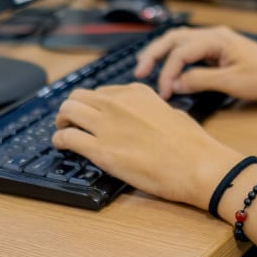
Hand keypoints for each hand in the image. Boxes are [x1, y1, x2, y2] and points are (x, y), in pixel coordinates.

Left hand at [51, 83, 241, 207]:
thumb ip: (150, 110)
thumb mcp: (171, 112)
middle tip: (71, 121)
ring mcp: (107, 125)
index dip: (94, 104)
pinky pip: (67, 137)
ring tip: (63, 130)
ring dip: (62, 120)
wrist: (197, 165)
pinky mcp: (101, 150)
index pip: (102, 91)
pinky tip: (61, 145)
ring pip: (67, 110)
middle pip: (78, 96)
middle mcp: (118, 103)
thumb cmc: (191, 144)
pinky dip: (59, 140)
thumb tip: (143, 118)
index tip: (92, 114)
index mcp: (136, 92)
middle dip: (72, 108)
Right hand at [132, 26, 256, 102]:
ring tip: (146, 66)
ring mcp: (218, 41)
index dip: (167, 73)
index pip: (181, 52)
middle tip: (139, 72)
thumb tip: (175, 84)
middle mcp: (215, 35)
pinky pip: (192, 48)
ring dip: (163, 53)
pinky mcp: (221, 49)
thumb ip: (200, 81)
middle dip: (154, 54)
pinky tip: (170, 67)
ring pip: (182, 41)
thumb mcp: (231, 83)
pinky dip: (177, 57)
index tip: (162, 93)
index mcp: (217, 39)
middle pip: (175, 39)